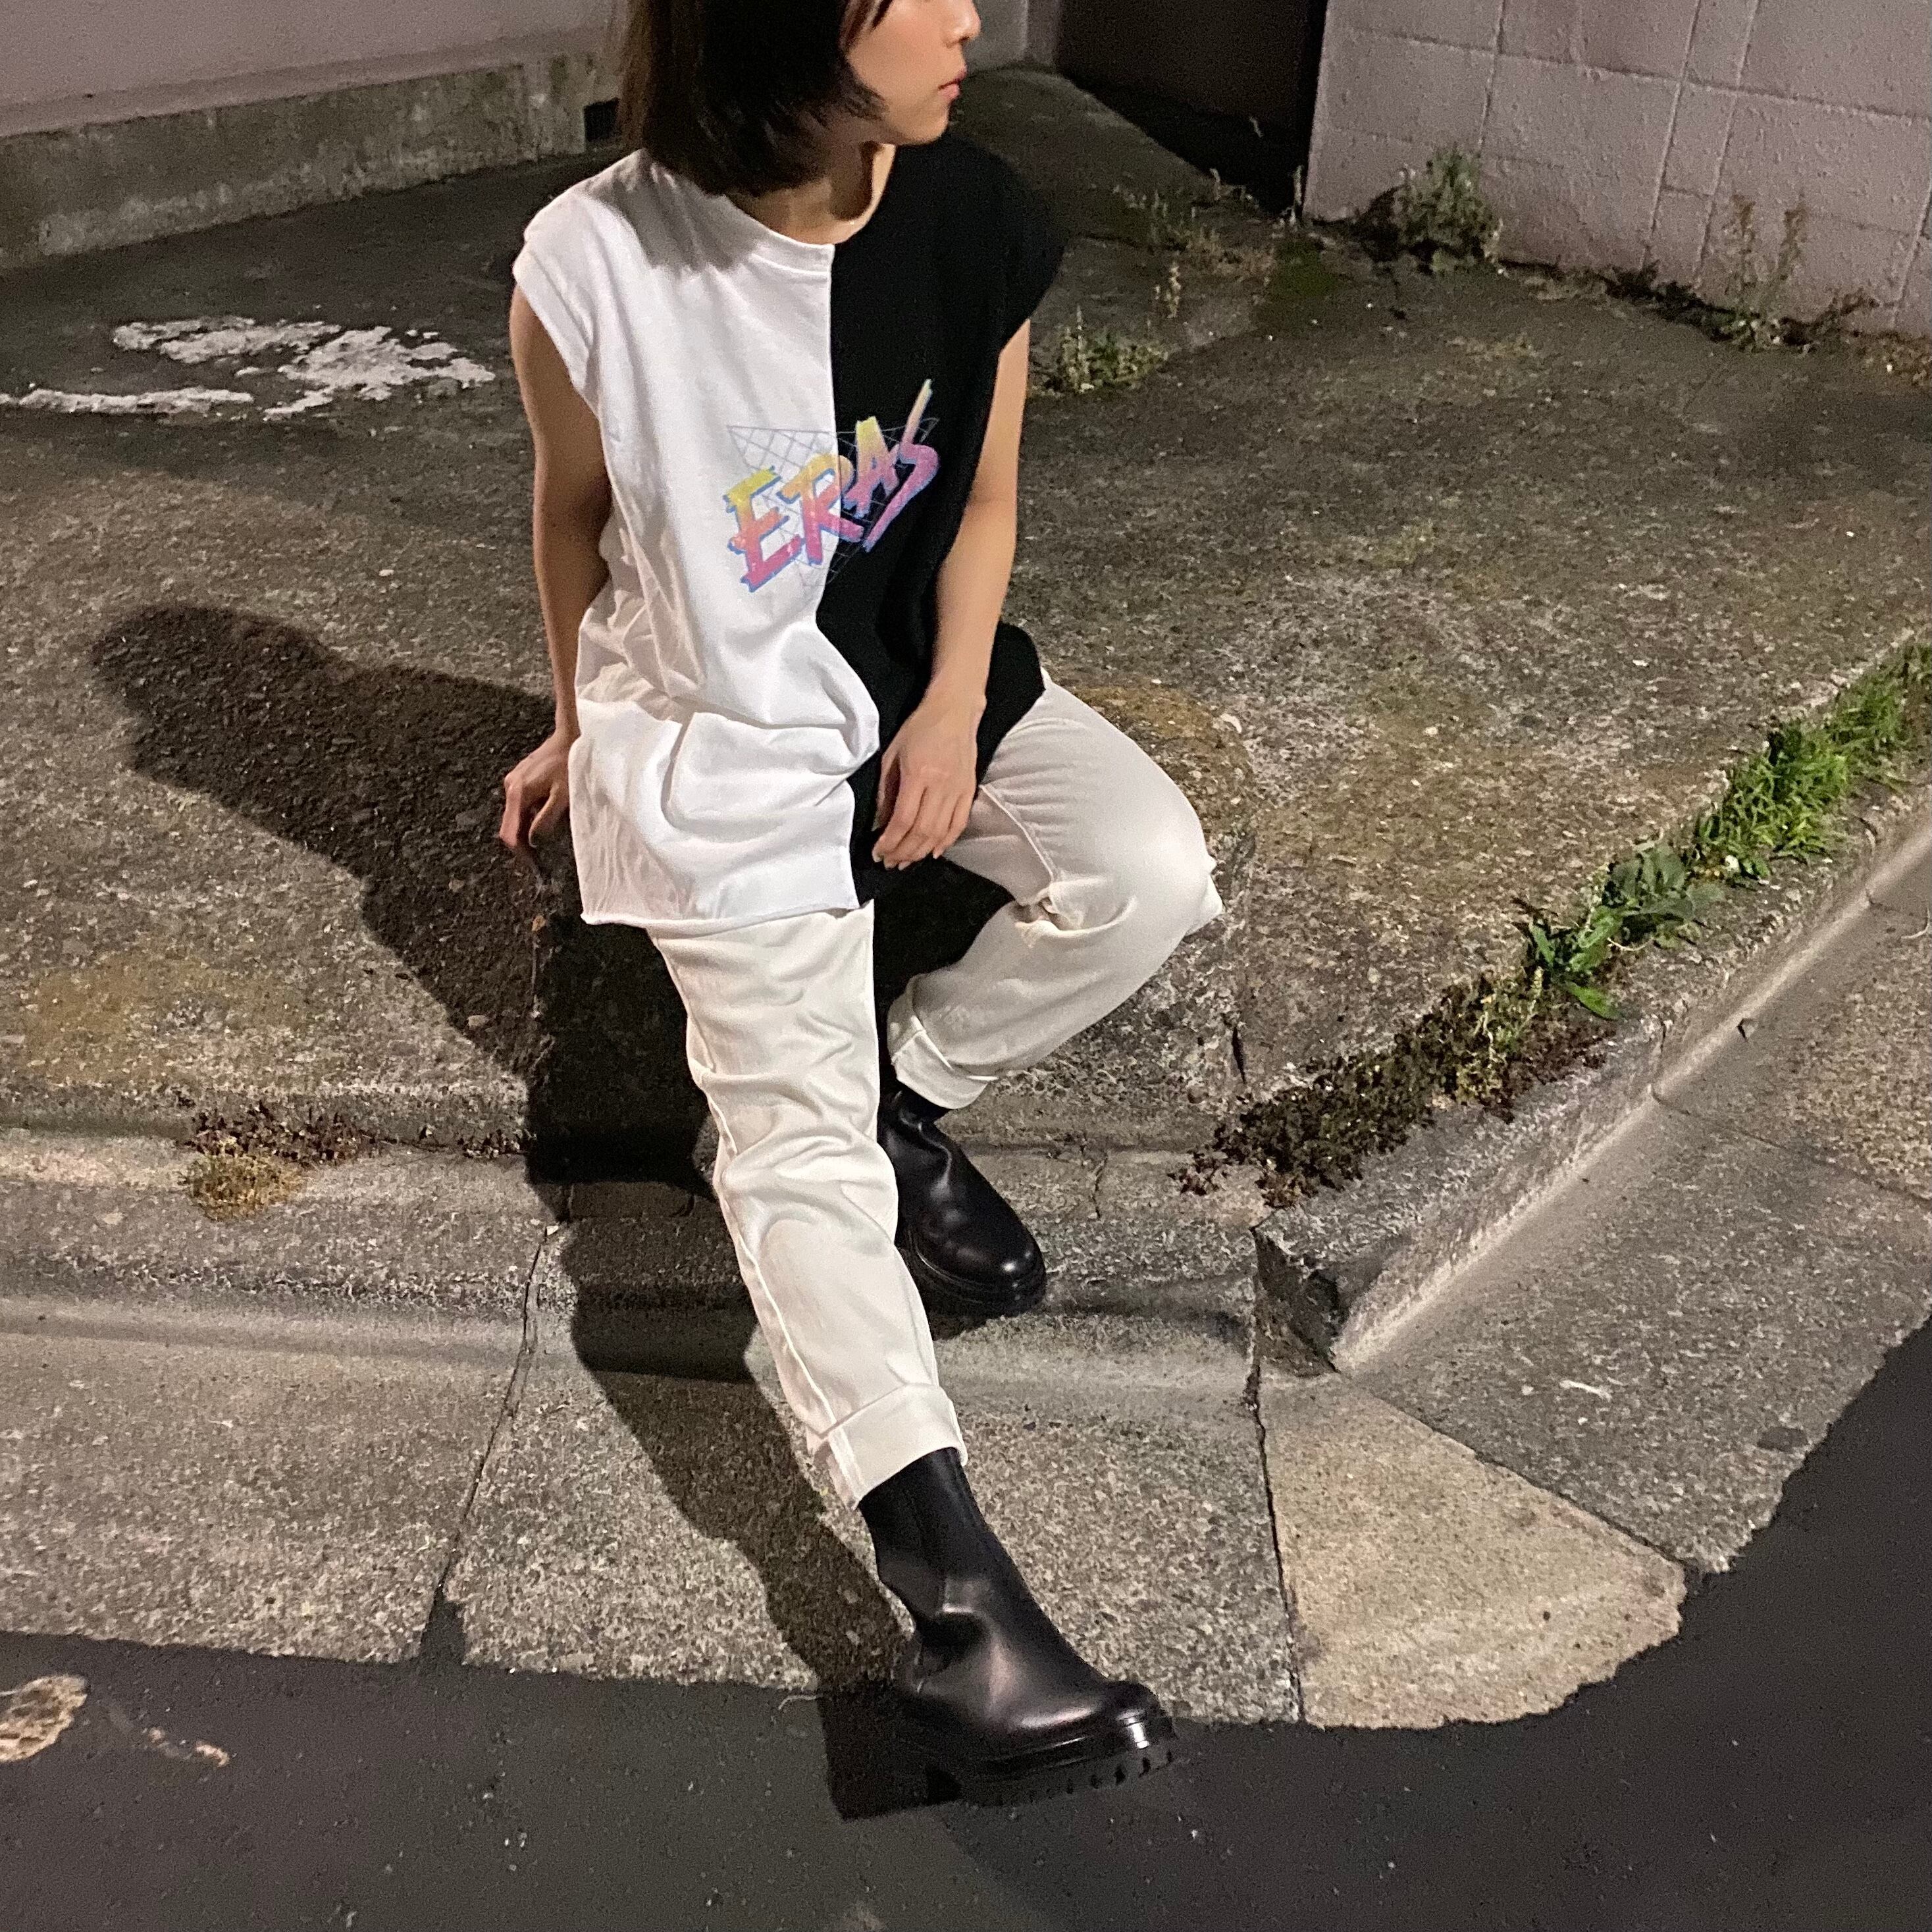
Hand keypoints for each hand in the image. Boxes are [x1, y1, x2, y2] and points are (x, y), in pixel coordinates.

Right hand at [499, 727, 574, 853]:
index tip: (532, 865)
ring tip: (544, 840)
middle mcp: (510, 786)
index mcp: (518, 793)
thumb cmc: (571, 765)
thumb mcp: (563, 796)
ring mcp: (513, 780)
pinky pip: (520, 803)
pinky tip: (544, 817)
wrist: (571, 736)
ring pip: (515, 814)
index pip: (510, 831)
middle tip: (539, 859)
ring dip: (527, 828)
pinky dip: (529, 814)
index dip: (519, 851)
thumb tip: (533, 841)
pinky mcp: (520, 776)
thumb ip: (546, 819)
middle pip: (510, 824)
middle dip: (522, 842)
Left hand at [872, 691, 981, 868]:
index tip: (878, 852)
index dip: (889, 841)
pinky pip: (958, 824)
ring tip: (906, 861)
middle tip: (890, 862)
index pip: (903, 819)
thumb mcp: (892, 755)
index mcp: (918, 774)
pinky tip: (934, 852)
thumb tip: (879, 823)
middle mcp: (941, 785)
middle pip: (922, 831)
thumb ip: (886, 792)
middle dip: (903, 852)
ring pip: (940, 832)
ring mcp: (958, 789)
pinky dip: (946, 842)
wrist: (954, 710)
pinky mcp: (969, 790)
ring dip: (922, 852)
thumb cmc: (919, 728)